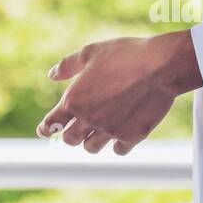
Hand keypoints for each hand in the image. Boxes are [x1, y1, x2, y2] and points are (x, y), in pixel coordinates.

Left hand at [36, 32, 198, 155]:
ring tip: (96, 131)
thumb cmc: (123, 55)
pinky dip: (116, 145)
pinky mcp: (132, 136)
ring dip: (90, 141)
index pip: (53, 123)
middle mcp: (90, 120)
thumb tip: (52, 75)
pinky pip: (118, 150)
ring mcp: (111, 131)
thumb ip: (68, 66)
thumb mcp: (90, 53)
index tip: (43, 131)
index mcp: (74, 100)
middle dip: (69, 134)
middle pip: (70, 140)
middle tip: (73, 128)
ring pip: (91, 148)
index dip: (45, 128)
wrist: (159, 67)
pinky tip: (118, 134)